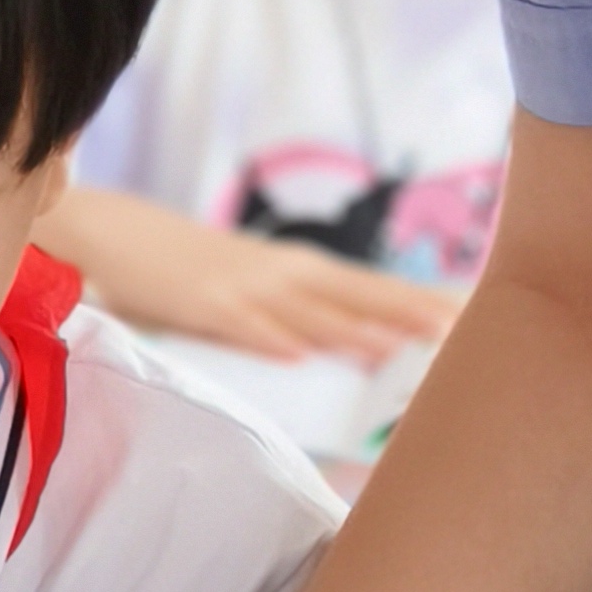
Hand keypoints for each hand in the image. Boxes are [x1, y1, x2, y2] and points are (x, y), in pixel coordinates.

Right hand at [158, 231, 455, 363]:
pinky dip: (271, 340)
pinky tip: (297, 357)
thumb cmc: (199, 271)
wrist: (122, 235)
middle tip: (457, 333)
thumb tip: (353, 352)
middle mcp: (286, 275)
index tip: (469, 319)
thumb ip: (302, 315)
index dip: (421, 303)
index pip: (375, 288)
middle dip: (407, 314)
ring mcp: (248, 289)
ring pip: (310, 313)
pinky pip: (244, 326)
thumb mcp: (259, 288)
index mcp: (303, 272)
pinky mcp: (206, 305)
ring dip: (353, 332)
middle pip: (358, 295)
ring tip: (395, 352)